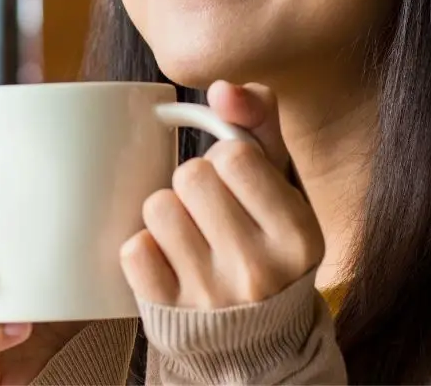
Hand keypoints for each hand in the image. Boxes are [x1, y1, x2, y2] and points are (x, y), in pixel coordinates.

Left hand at [119, 81, 323, 308]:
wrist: (255, 341)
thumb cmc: (267, 243)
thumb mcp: (282, 185)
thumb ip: (260, 123)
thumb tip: (222, 89)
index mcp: (297, 233)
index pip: (234, 154)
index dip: (227, 158)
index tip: (237, 180)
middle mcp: (258, 269)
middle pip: (190, 175)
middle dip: (196, 183)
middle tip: (212, 210)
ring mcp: (211, 296)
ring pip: (157, 207)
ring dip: (168, 213)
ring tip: (192, 233)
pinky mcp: (168, 314)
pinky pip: (133, 248)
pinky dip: (145, 248)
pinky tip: (170, 260)